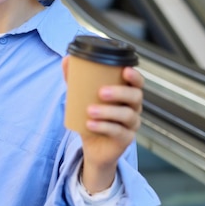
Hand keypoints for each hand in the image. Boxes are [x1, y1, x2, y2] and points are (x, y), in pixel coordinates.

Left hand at [62, 57, 143, 192]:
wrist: (93, 147)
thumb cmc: (91, 117)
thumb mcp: (82, 97)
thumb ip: (75, 79)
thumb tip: (67, 59)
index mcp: (126, 94)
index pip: (137, 82)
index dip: (135, 76)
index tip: (125, 70)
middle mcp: (133, 108)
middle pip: (136, 97)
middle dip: (120, 92)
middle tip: (100, 92)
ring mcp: (131, 125)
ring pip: (127, 115)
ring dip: (108, 112)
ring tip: (90, 111)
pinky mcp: (126, 140)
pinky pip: (119, 132)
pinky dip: (104, 127)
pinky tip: (90, 125)